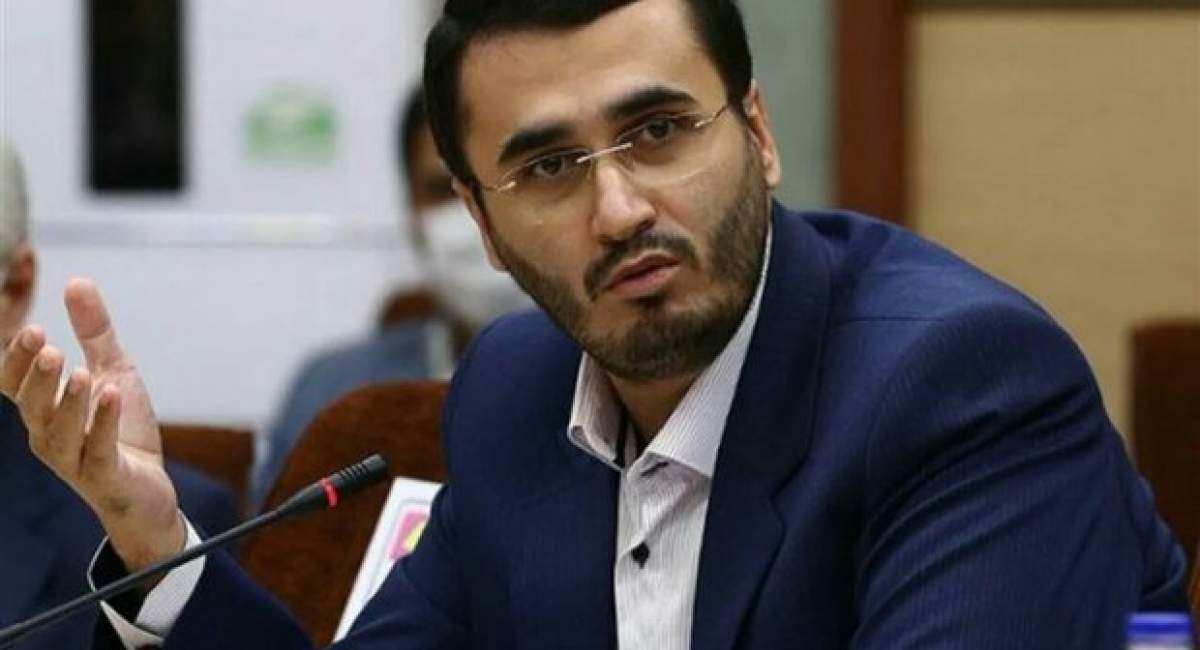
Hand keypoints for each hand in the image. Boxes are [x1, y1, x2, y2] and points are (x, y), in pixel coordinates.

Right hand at [0, 278, 183, 571]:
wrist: (147, 488)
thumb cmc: (121, 430)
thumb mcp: (113, 371)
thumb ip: (94, 332)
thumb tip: (77, 281)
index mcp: (45, 410)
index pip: (15, 384)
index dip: (17, 360)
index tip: (33, 329)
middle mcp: (49, 435)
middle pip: (32, 406)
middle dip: (37, 377)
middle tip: (49, 347)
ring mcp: (75, 459)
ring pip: (59, 432)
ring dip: (69, 401)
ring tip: (81, 371)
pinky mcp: (105, 475)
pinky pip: (99, 449)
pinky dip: (103, 423)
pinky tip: (112, 396)